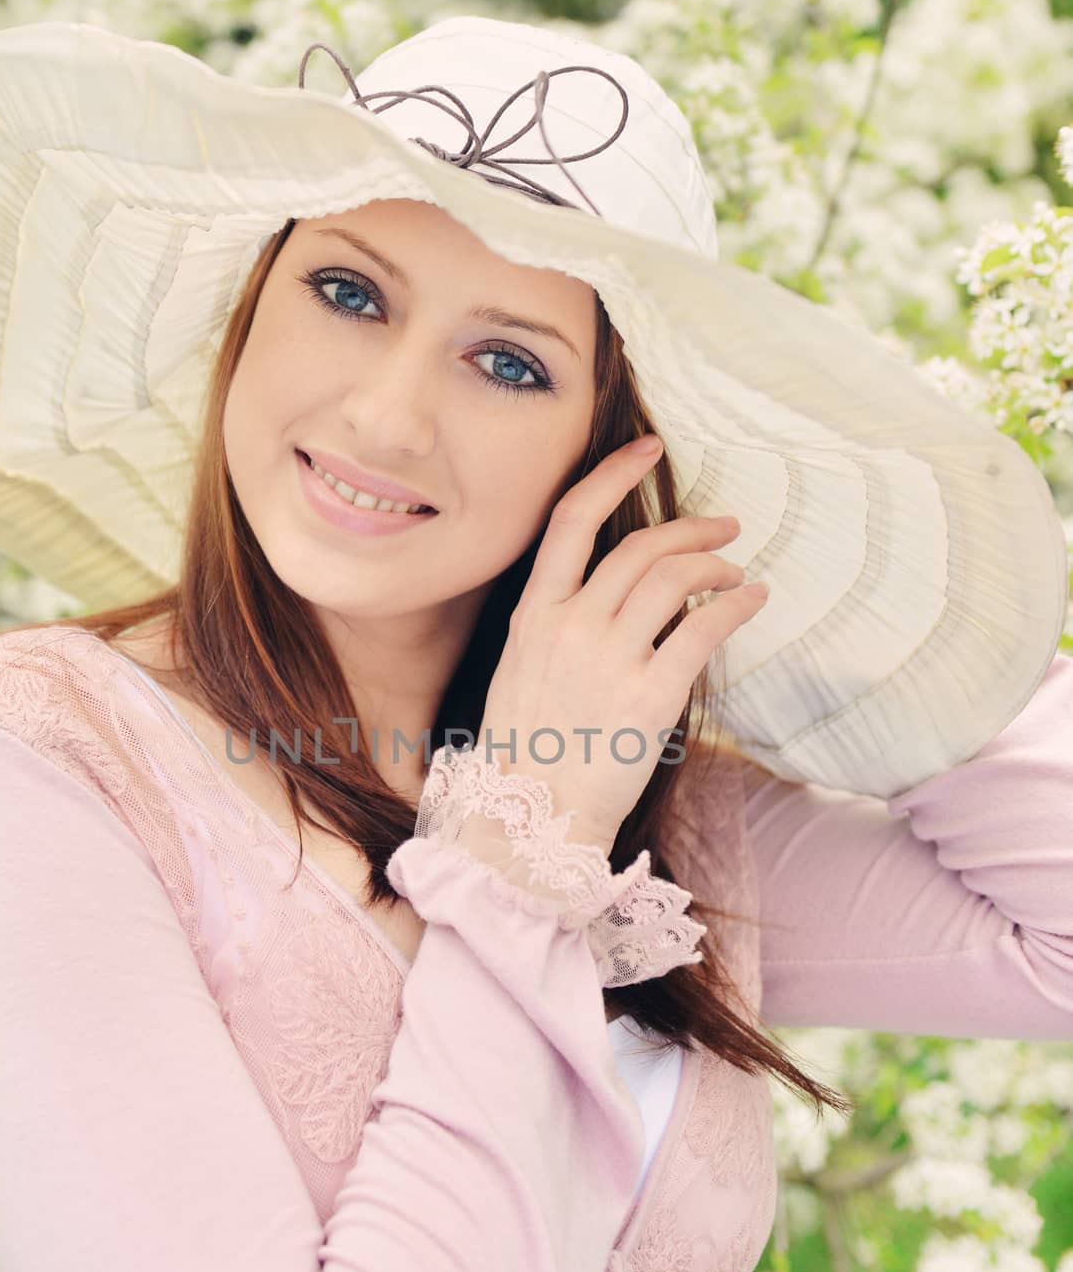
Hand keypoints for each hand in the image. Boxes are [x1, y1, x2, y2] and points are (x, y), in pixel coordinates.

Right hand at [477, 434, 766, 852]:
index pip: (572, 521)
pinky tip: (751, 602)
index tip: (648, 449)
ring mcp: (608, 659)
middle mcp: (570, 626)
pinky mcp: (649, 696)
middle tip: (726, 529)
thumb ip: (558, 629)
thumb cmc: (528, 755)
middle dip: (691, 528)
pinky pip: (702, 630)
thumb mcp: (521, 675)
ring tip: (737, 576)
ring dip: (716, 567)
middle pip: (639, 547)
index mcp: (534, 616)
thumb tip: (614, 599)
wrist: (529, 823)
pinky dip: (735, 607)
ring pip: (674, 579)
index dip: (613, 474)